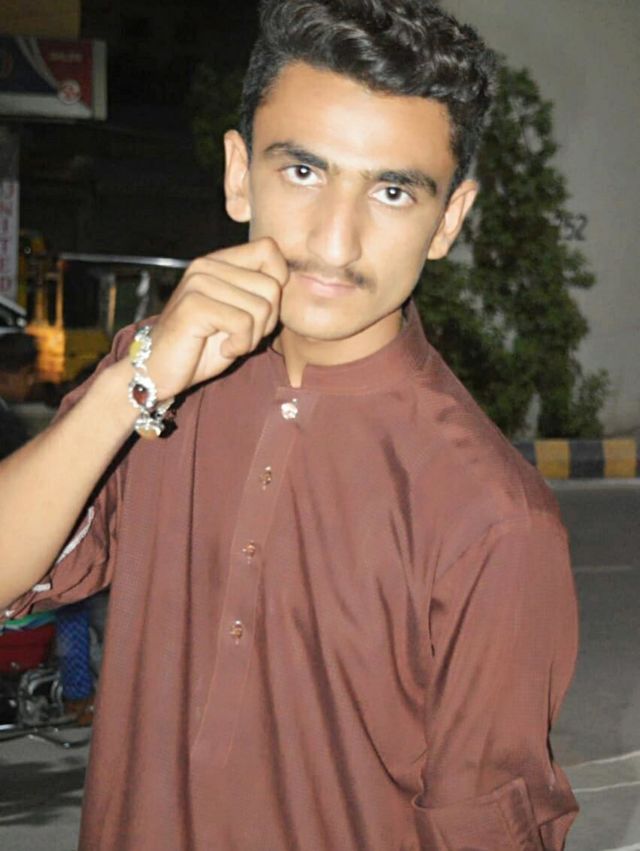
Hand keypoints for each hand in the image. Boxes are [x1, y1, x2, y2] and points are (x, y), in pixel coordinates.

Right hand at [143, 238, 288, 399]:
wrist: (159, 371)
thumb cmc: (202, 347)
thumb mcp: (238, 314)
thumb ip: (258, 293)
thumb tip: (291, 280)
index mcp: (219, 262)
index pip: (270, 250)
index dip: (277, 284)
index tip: (257, 312)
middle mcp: (207, 265)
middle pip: (272, 286)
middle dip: (266, 321)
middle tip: (241, 335)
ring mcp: (198, 282)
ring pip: (261, 307)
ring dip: (252, 336)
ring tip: (229, 341)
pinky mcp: (194, 305)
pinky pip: (243, 323)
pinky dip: (240, 344)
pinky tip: (222, 348)